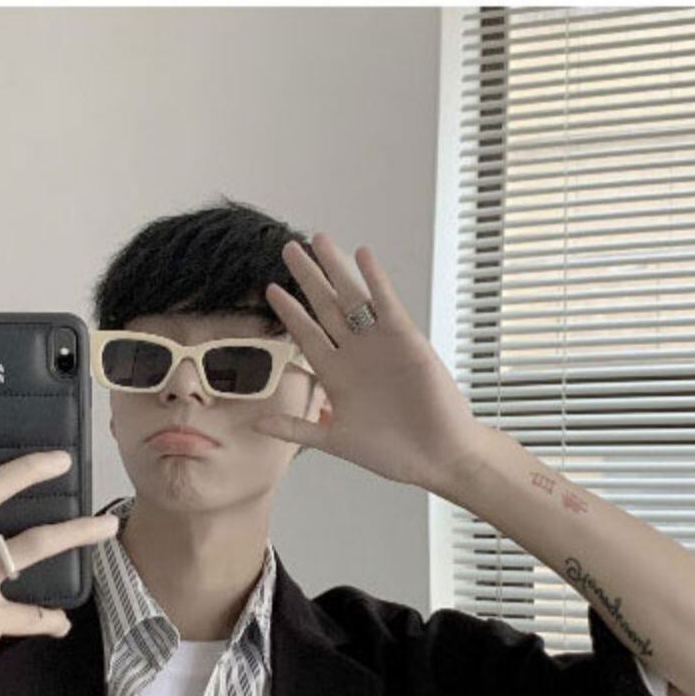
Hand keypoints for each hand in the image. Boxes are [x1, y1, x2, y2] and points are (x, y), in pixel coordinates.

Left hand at [248, 233, 485, 495]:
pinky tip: (362, 255)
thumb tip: (257, 424)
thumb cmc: (392, 453)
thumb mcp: (335, 439)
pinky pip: (386, 303)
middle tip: (289, 249)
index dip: (289, 312)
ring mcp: (379, 344)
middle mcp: (355, 354)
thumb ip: (297, 429)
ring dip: (335, 269)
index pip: (307, 335)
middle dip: (308, 278)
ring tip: (319, 239)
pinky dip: (375, 280)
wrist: (437, 455)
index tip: (271, 289)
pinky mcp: (405, 339)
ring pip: (352, 298)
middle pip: (325, 307)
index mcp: (337, 376)